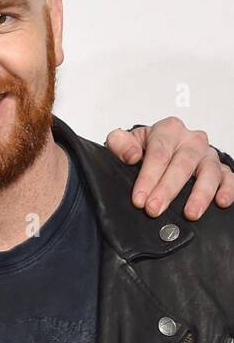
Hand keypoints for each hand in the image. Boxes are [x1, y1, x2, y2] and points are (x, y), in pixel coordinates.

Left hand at [105, 117, 233, 219]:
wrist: (162, 148)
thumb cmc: (144, 147)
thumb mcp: (124, 141)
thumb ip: (119, 143)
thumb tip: (132, 156)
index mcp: (168, 130)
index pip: (158, 154)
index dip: (148, 178)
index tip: (139, 199)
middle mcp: (191, 140)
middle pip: (182, 164)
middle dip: (167, 189)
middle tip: (155, 209)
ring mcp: (208, 154)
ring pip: (209, 171)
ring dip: (200, 194)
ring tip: (190, 213)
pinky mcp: (221, 167)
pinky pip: (229, 177)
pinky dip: (228, 189)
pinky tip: (222, 202)